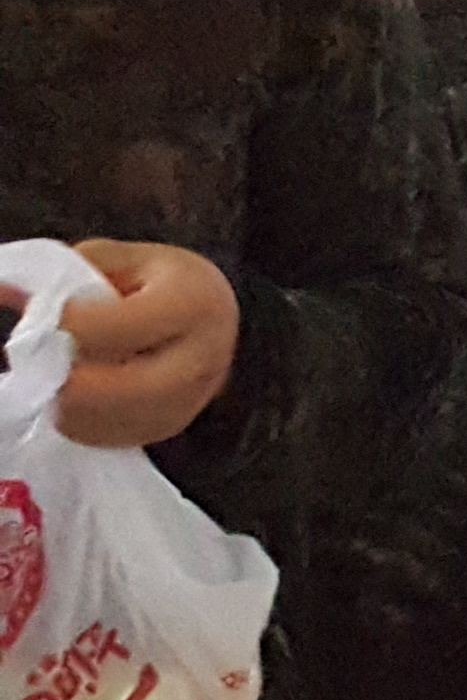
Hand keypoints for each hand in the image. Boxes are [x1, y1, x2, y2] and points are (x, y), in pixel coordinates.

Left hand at [26, 242, 236, 450]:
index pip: (121, 325)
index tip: (46, 318)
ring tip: (51, 387)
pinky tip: (67, 406)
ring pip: (127, 418)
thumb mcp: (118, 263)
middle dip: (76, 383)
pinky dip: (86, 426)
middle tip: (41, 371)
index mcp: (193, 302)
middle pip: (137, 386)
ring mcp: (195, 396)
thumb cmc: (157, 282)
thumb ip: (65, 276)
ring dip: (76, 409)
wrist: (212, 313)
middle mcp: (205, 355)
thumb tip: (2, 292)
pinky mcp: (175, 422)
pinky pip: (123, 436)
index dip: (72, 324)